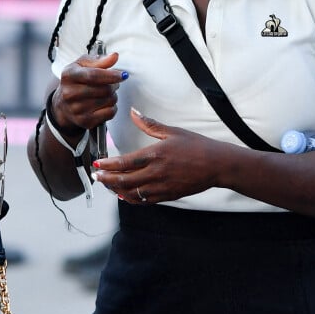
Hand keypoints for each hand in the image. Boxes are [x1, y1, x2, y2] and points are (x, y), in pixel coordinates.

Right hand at [51, 52, 127, 134]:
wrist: (63, 105)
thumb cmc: (76, 81)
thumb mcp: (82, 65)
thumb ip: (99, 60)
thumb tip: (114, 56)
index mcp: (69, 75)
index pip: (94, 75)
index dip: (111, 75)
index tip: (123, 75)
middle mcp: (69, 93)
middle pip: (104, 89)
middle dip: (114, 85)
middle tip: (112, 83)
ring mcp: (76, 109)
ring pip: (109, 101)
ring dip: (113, 96)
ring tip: (106, 93)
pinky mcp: (84, 121)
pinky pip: (109, 113)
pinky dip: (112, 107)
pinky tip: (105, 104)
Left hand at [93, 108, 221, 203]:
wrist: (217, 165)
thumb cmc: (197, 146)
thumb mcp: (172, 131)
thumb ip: (149, 124)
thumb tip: (133, 112)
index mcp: (156, 154)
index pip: (125, 162)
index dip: (108, 164)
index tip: (97, 163)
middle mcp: (157, 172)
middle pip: (124, 180)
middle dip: (107, 179)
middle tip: (97, 176)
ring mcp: (162, 186)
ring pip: (132, 193)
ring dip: (117, 190)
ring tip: (108, 184)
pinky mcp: (168, 195)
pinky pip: (145, 201)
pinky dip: (132, 199)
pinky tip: (124, 195)